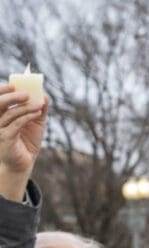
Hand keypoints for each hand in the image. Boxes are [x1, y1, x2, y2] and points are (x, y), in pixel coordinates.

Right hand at [0, 85, 47, 201]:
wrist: (24, 163)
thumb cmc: (27, 141)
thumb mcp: (36, 123)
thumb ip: (39, 109)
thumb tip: (45, 95)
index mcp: (0, 115)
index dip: (3, 90)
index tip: (15, 84)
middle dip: (12, 97)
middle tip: (27, 93)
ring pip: (10, 114)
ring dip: (25, 107)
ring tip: (39, 105)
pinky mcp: (5, 139)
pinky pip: (16, 124)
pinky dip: (27, 117)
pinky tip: (37, 113)